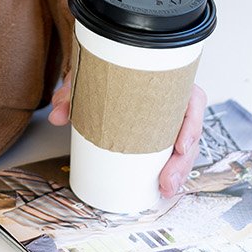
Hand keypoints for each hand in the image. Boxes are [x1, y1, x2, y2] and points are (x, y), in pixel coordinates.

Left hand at [49, 70, 206, 198]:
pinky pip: (173, 152)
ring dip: (178, 172)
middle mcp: (173, 100)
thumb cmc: (106, 70)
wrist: (102, 63)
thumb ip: (73, 92)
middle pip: (191, 131)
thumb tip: (58, 115)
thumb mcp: (91, 74)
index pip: (193, 99)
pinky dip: (170, 170)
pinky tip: (163, 186)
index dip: (192, 124)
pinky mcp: (161, 134)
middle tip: (166, 182)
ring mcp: (170, 118)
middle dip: (183, 163)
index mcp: (168, 80)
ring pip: (186, 147)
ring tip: (165, 188)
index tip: (180, 146)